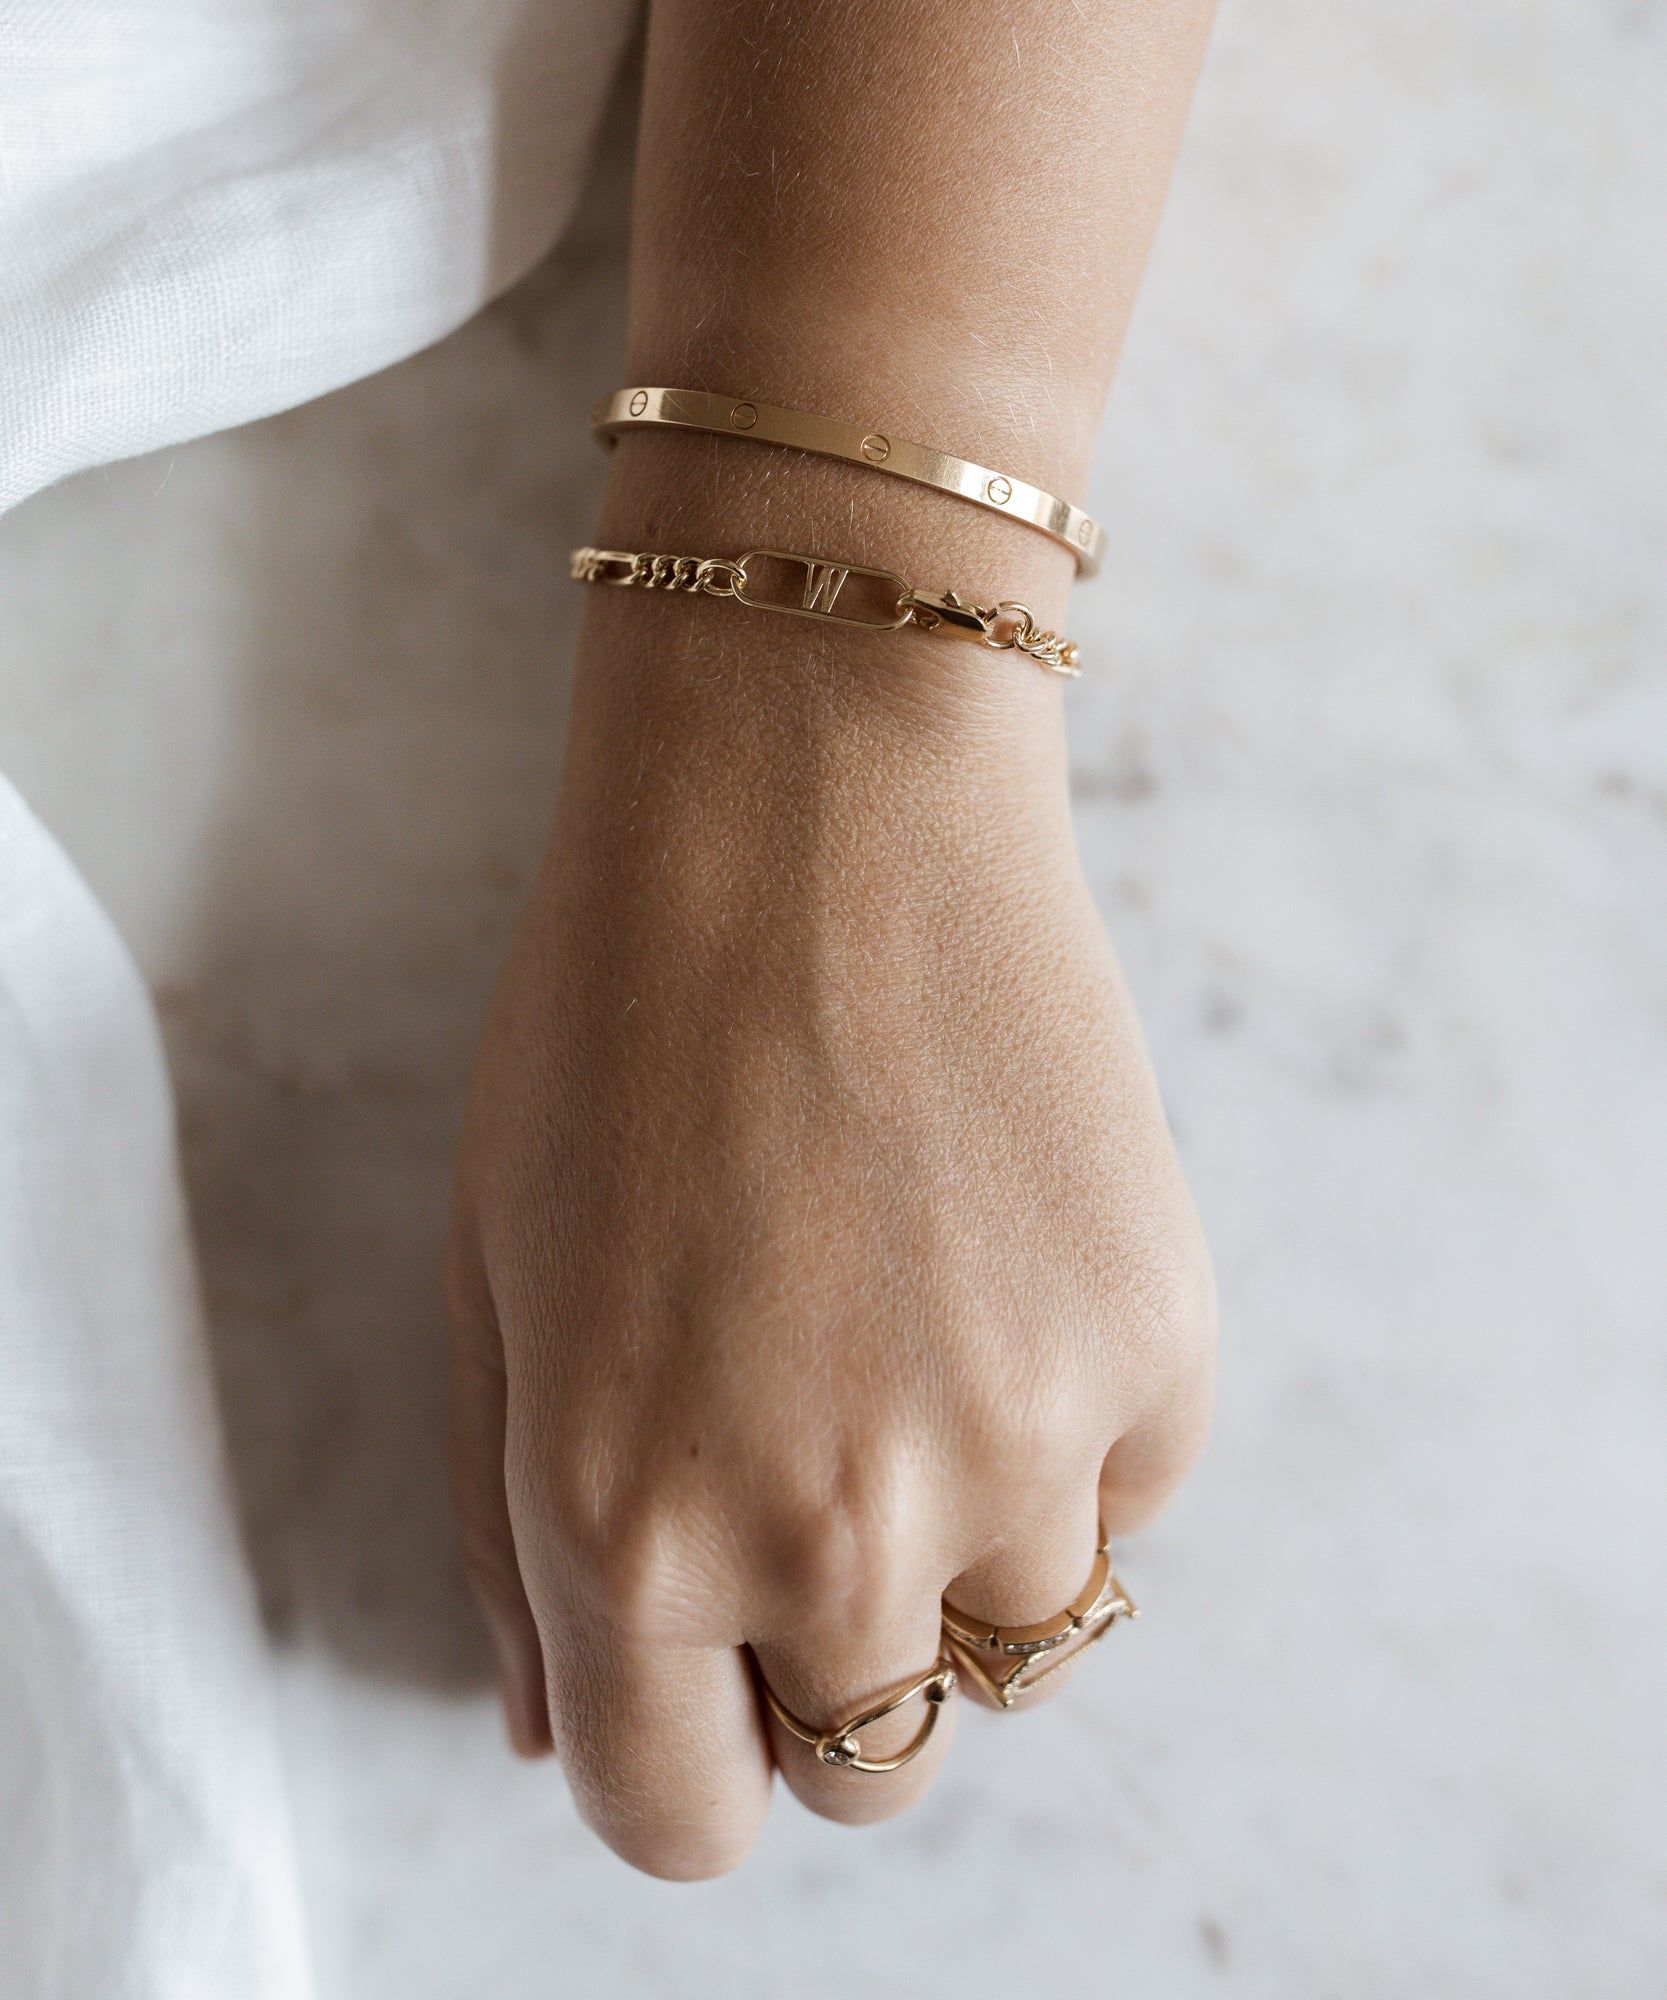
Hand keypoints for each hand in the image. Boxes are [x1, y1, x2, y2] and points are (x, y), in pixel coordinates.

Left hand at [446, 565, 1213, 1878]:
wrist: (819, 804)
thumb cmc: (614, 1027)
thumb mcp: (493, 1288)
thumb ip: (515, 1544)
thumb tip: (557, 1730)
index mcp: (630, 1529)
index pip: (685, 1820)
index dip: (692, 1756)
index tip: (708, 1667)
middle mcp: (836, 1531)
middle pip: (875, 1763)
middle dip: (828, 1662)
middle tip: (808, 1474)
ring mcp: (1023, 1446)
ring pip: (1021, 1646)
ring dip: (965, 1549)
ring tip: (910, 1347)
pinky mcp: (1158, 1348)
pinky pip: (1125, 1496)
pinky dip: (1072, 1432)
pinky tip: (1001, 1267)